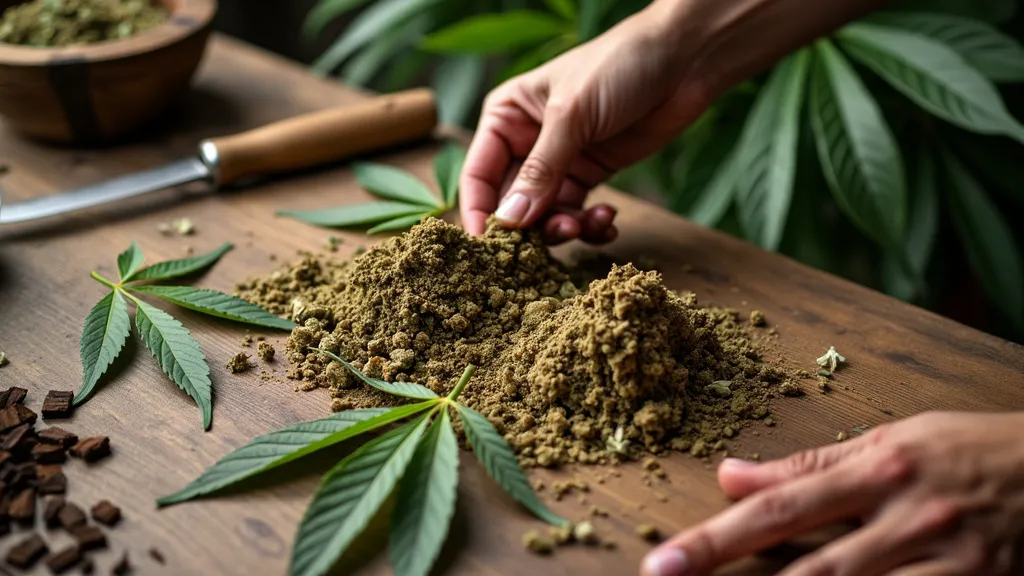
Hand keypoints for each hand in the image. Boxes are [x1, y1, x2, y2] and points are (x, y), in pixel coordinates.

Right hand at [458, 1, 713, 244]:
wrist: (683, 60)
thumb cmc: (618, 66)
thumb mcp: (572, 115)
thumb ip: (540, 170)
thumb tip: (509, 220)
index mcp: (506, 118)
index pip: (478, 176)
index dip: (479, 213)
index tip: (487, 247)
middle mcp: (526, 143)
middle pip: (511, 203)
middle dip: (531, 226)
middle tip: (557, 234)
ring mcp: (559, 162)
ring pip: (546, 215)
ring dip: (565, 228)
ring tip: (587, 225)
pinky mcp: (591, 175)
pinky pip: (578, 213)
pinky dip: (591, 225)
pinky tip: (609, 220)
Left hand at [641, 411, 1023, 575]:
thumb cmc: (967, 452)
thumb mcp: (889, 441)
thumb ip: (807, 466)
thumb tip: (729, 475)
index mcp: (878, 470)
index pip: (779, 509)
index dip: (716, 540)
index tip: (664, 564)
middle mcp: (908, 520)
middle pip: (811, 572)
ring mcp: (948, 564)